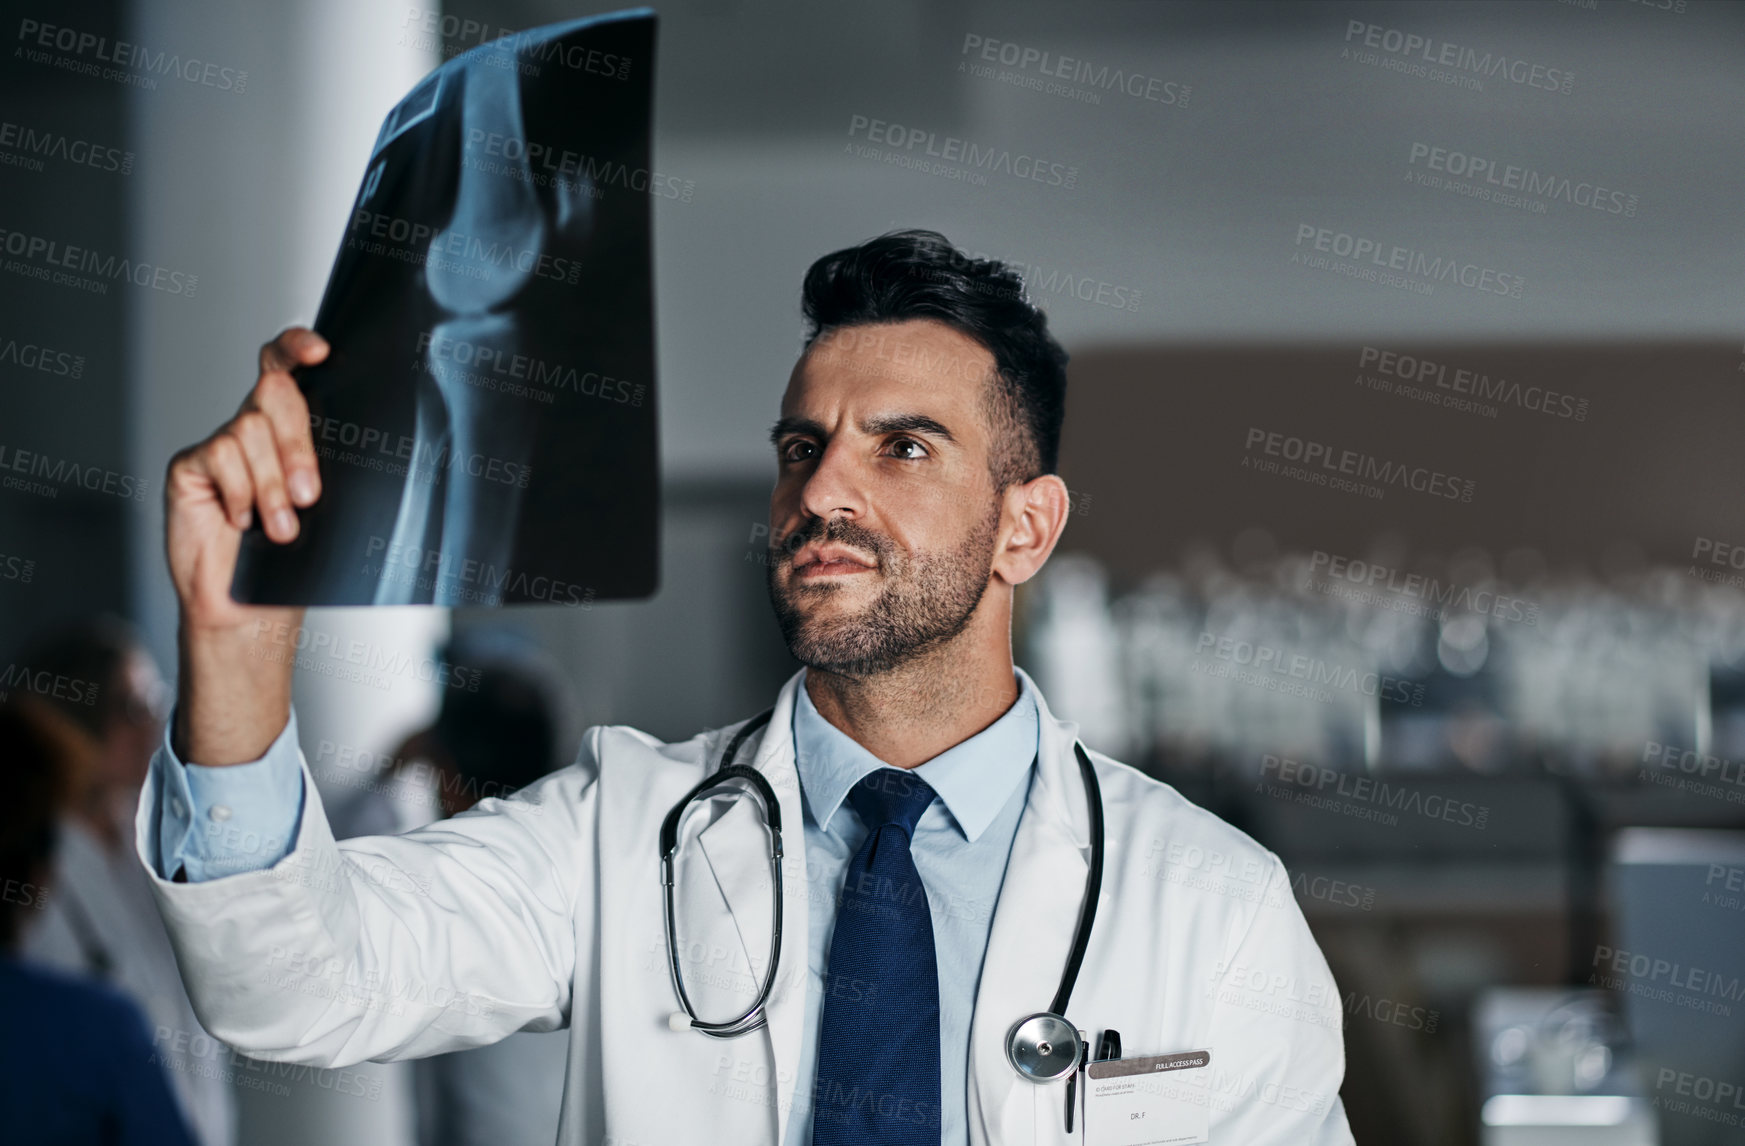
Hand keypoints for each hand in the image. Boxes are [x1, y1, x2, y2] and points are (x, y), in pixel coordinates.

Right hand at [163, 327, 326, 763]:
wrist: (253, 608)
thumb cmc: (298, 558)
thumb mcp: (328, 506)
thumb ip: (331, 466)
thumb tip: (364, 442)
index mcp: (292, 427)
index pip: (287, 366)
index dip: (297, 347)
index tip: (321, 352)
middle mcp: (254, 426)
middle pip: (273, 394)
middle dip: (296, 444)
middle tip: (309, 495)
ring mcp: (220, 444)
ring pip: (248, 431)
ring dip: (270, 485)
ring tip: (279, 530)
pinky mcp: (190, 466)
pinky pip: (217, 457)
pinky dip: (238, 492)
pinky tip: (240, 521)